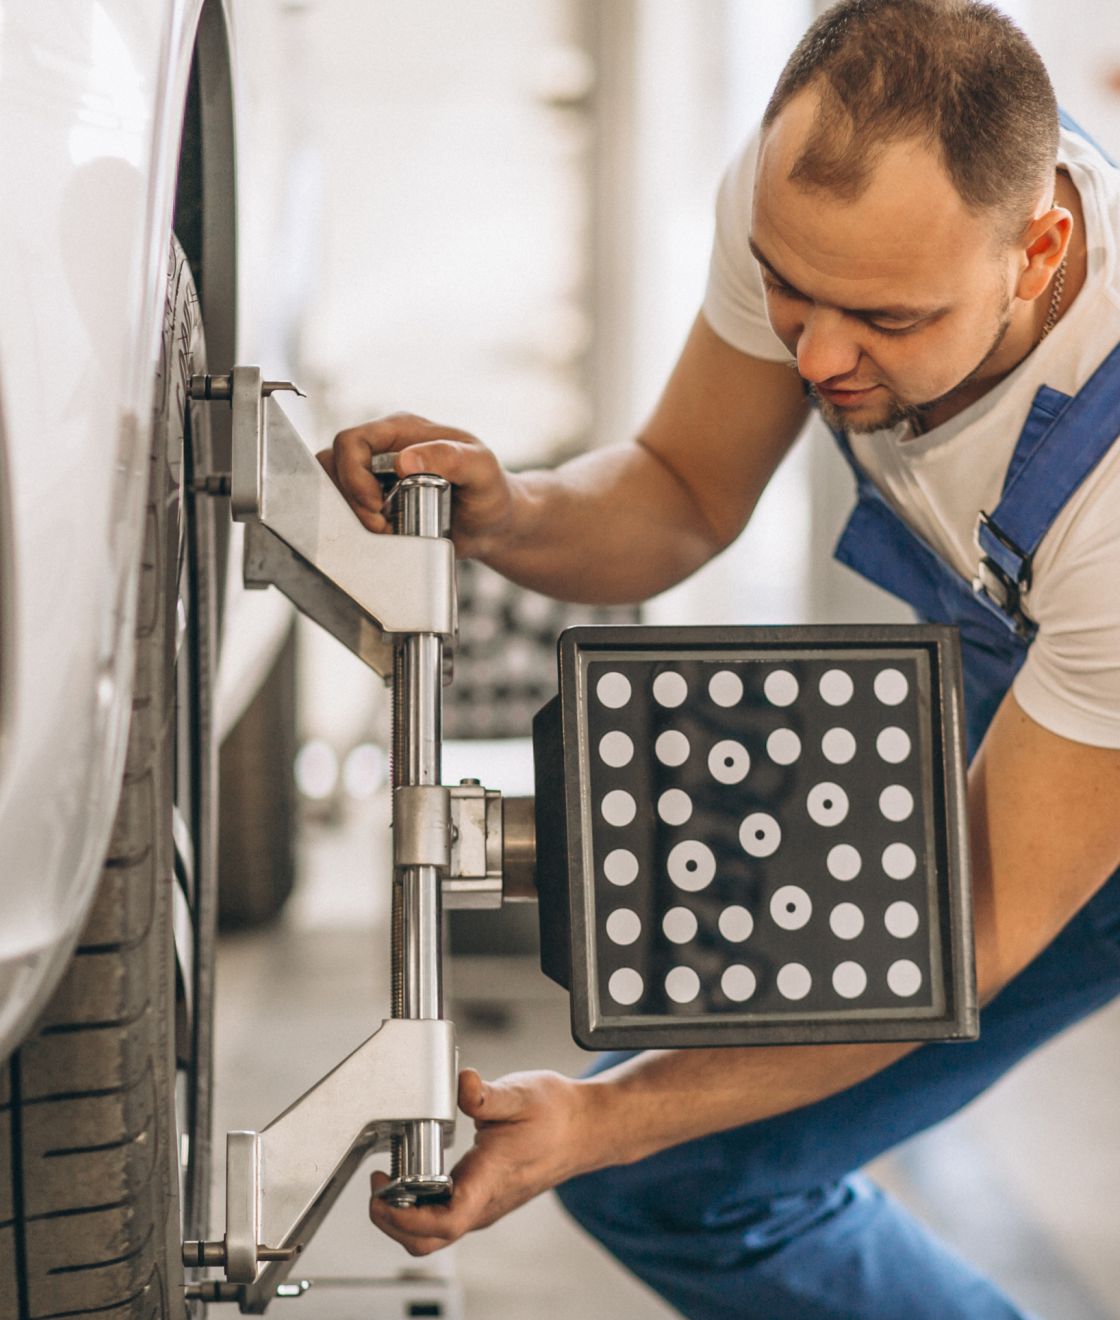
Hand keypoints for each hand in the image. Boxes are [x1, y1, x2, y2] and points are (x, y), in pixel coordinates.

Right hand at [317, 413, 515, 559]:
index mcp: (404, 430)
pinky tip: (387, 535)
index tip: (375, 503)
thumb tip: (404, 459)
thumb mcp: (482, 470)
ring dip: (352, 513)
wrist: (495, 525)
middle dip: (350, 498)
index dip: (352, 473)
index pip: (352, 440)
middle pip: (334, 463)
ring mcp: (378, 477)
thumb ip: (449, 458)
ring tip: (385, 529)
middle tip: (380, 522)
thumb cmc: (492, 492)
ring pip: (336, 487)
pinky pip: (349, 509)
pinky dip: (359, 526)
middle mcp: (385, 450)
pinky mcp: (378, 503)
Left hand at [368, 1067, 600, 1255]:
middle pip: (428, 1241)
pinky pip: (444, 1218)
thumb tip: (463, 1085)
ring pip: (434, 1234)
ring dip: (403, 1214)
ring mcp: (484, 1205)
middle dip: (392, 1222)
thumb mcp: (521, 1094)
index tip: (381, 1193)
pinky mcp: (484, 1199)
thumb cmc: (557, 1115)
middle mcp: (484, 1202)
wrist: (584, 1129)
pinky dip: (419, 1206)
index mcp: (490, 1180)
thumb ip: (487, 1095)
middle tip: (377, 1185)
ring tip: (390, 1177)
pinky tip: (415, 1173)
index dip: (404, 1217)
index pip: (443, 1222)